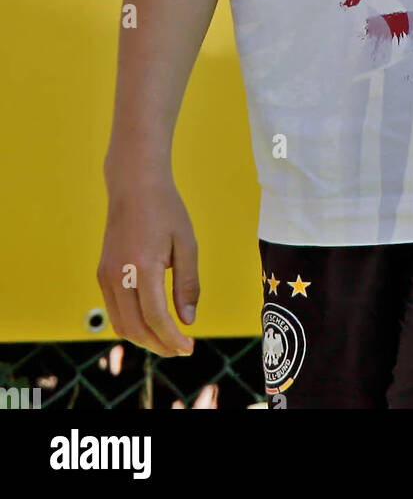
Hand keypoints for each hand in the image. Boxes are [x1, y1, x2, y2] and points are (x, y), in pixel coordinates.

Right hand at [97, 176, 199, 356]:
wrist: (134, 185)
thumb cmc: (165, 209)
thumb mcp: (186, 243)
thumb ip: (187, 284)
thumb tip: (188, 320)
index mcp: (142, 266)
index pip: (155, 317)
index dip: (172, 338)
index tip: (189, 347)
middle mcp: (118, 274)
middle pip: (135, 327)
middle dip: (159, 345)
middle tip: (180, 349)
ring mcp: (106, 275)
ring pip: (120, 324)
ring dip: (144, 338)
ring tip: (167, 340)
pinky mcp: (102, 273)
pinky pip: (113, 311)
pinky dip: (131, 324)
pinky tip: (150, 322)